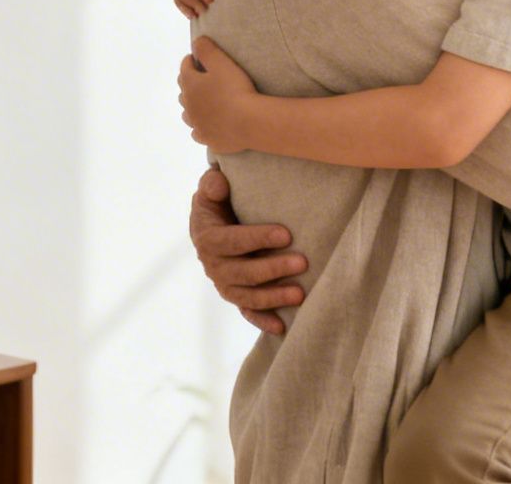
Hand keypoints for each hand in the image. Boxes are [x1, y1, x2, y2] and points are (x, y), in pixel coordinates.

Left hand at [178, 37, 259, 152]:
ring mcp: (196, 123)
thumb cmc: (235, 89)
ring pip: (187, 113)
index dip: (191, 61)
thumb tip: (195, 41)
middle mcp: (188, 104)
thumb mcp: (222, 63)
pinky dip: (200, 126)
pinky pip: (197, 132)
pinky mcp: (206, 138)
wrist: (248, 122)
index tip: (197, 58)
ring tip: (202, 103)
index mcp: (189, 83)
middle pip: (184, 90)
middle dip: (190, 83)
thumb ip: (206, 50)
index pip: (185, 67)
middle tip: (202, 79)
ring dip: (192, 106)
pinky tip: (206, 125)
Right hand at [189, 166, 306, 334]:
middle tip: (303, 262)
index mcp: (208, 238)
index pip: (231, 241)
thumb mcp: (211, 190)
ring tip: (300, 294)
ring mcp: (224, 284)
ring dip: (272, 297)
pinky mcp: (235, 295)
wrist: (213, 223)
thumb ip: (212, 185)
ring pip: (246, 297)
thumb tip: (219, 184)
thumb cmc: (219, 202)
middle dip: (272, 269)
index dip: (258, 238)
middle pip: (241, 273)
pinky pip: (246, 312)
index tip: (286, 234)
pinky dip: (262, 321)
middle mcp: (213, 265)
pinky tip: (282, 327)